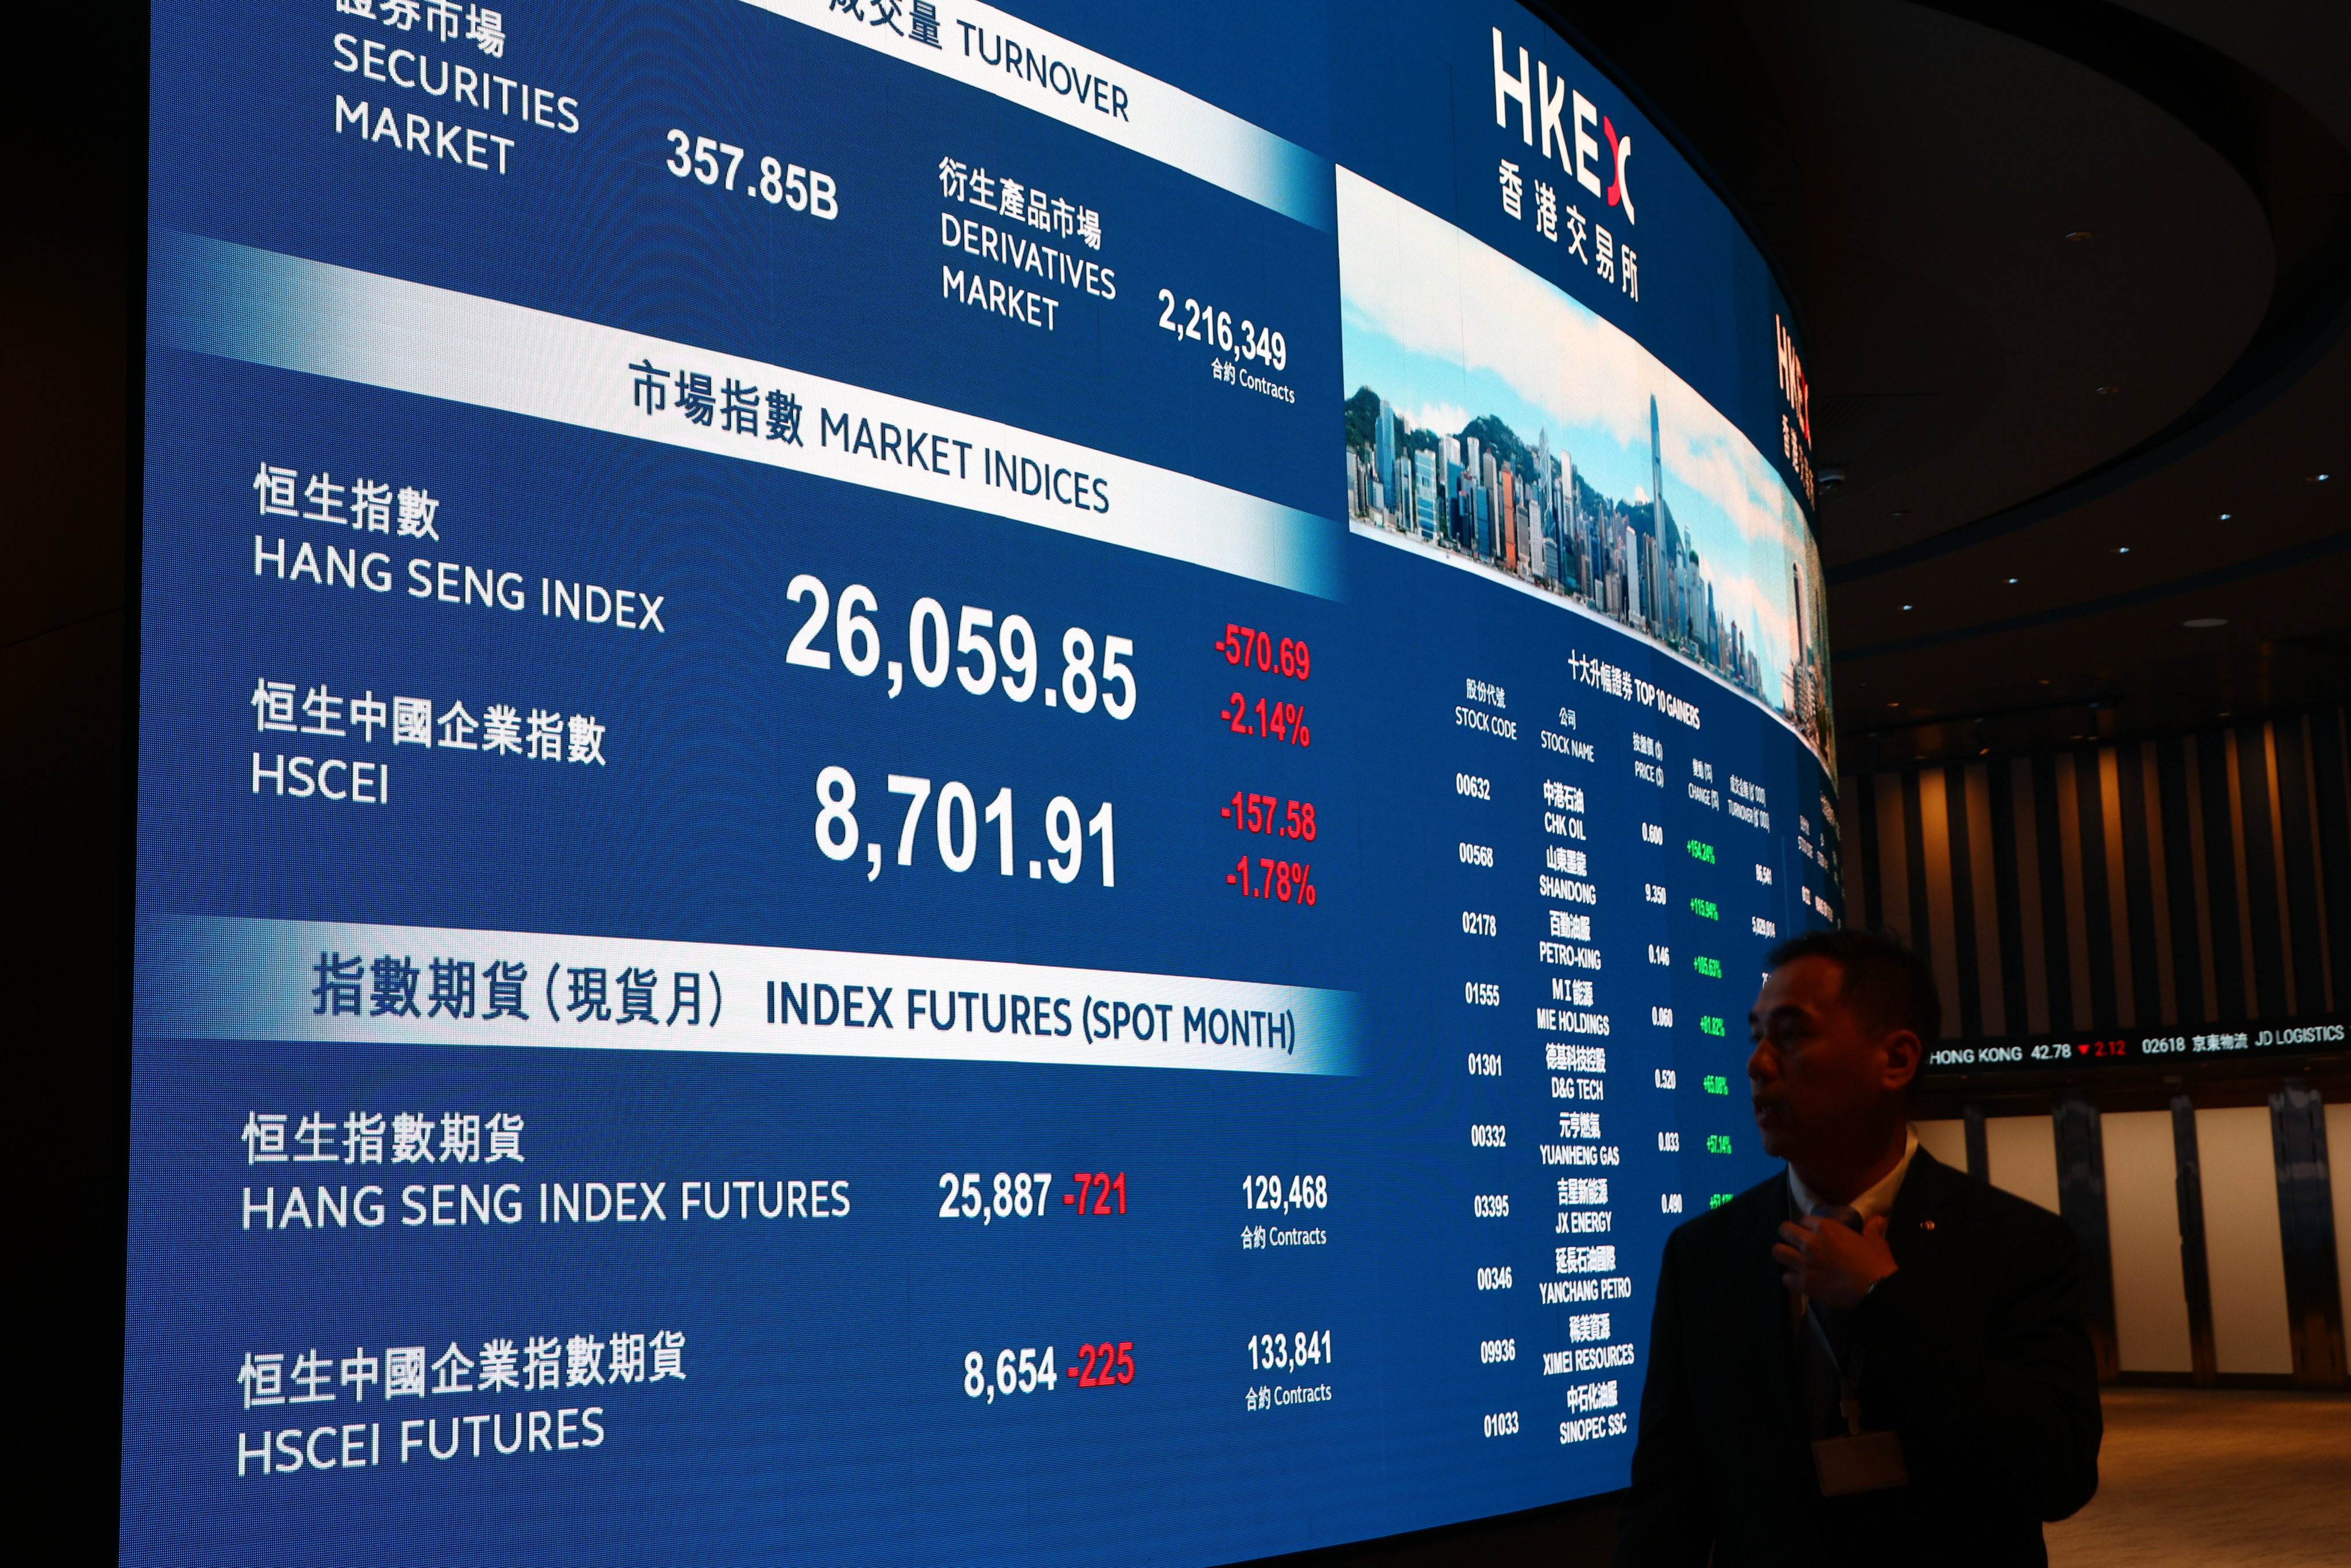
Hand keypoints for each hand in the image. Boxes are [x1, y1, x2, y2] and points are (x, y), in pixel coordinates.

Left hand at [1774, 1213, 1897, 1309]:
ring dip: (1785, 1255)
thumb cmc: (1876, 1263)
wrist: (1875, 1289)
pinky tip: (1800, 1281)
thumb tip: (1878, 1219)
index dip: (1807, 1227)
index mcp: (1826, 1228)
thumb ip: (1872, 1228)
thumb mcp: (1875, 1241)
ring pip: (1778, 1252)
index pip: (1804, 1220)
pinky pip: (1785, 1278)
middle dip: (1788, 1235)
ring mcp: (1805, 1263)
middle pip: (1784, 1230)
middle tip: (1796, 1244)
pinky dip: (1791, 1279)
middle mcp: (1810, 1242)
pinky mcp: (1804, 1283)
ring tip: (1792, 1260)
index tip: (1812, 1233)